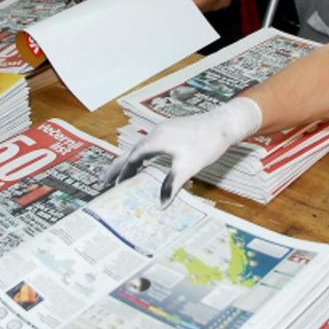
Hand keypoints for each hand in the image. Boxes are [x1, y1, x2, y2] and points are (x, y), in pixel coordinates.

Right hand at [102, 98, 262, 205]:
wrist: (224, 124)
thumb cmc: (206, 144)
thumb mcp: (188, 167)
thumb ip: (171, 185)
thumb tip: (160, 205)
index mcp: (156, 140)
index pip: (133, 157)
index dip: (123, 172)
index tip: (114, 185)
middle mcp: (156, 132)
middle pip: (132, 150)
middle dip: (118, 165)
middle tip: (104, 179)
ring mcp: (164, 129)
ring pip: (141, 146)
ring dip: (130, 159)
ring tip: (121, 173)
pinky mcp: (172, 129)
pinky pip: (150, 143)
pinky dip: (141, 154)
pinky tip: (145, 161)